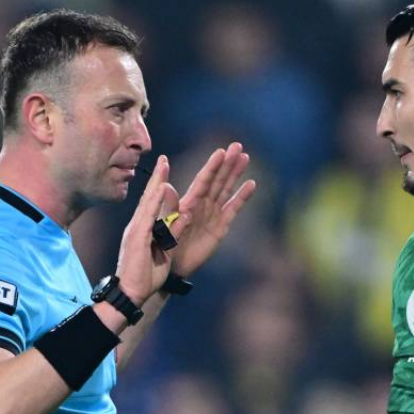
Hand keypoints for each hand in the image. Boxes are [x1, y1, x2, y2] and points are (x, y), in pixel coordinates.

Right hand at [114, 156, 189, 303]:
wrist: (130, 292)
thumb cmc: (146, 275)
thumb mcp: (165, 251)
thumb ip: (173, 233)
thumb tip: (183, 216)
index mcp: (144, 229)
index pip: (153, 203)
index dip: (159, 185)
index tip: (165, 169)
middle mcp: (138, 225)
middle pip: (149, 197)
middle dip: (157, 177)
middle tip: (164, 158)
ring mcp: (136, 230)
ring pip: (148, 202)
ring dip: (156, 182)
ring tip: (164, 164)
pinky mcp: (137, 237)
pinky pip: (148, 215)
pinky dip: (155, 200)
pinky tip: (162, 187)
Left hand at [169, 143, 255, 277]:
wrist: (171, 267)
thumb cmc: (163, 245)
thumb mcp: (162, 224)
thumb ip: (167, 206)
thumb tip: (165, 187)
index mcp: (188, 202)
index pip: (203, 180)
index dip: (212, 166)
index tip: (221, 152)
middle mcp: (202, 204)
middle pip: (217, 180)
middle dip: (227, 163)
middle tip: (238, 146)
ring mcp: (212, 214)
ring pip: (226, 189)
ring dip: (235, 173)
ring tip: (245, 157)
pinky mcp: (220, 227)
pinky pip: (233, 208)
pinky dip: (242, 197)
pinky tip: (251, 184)